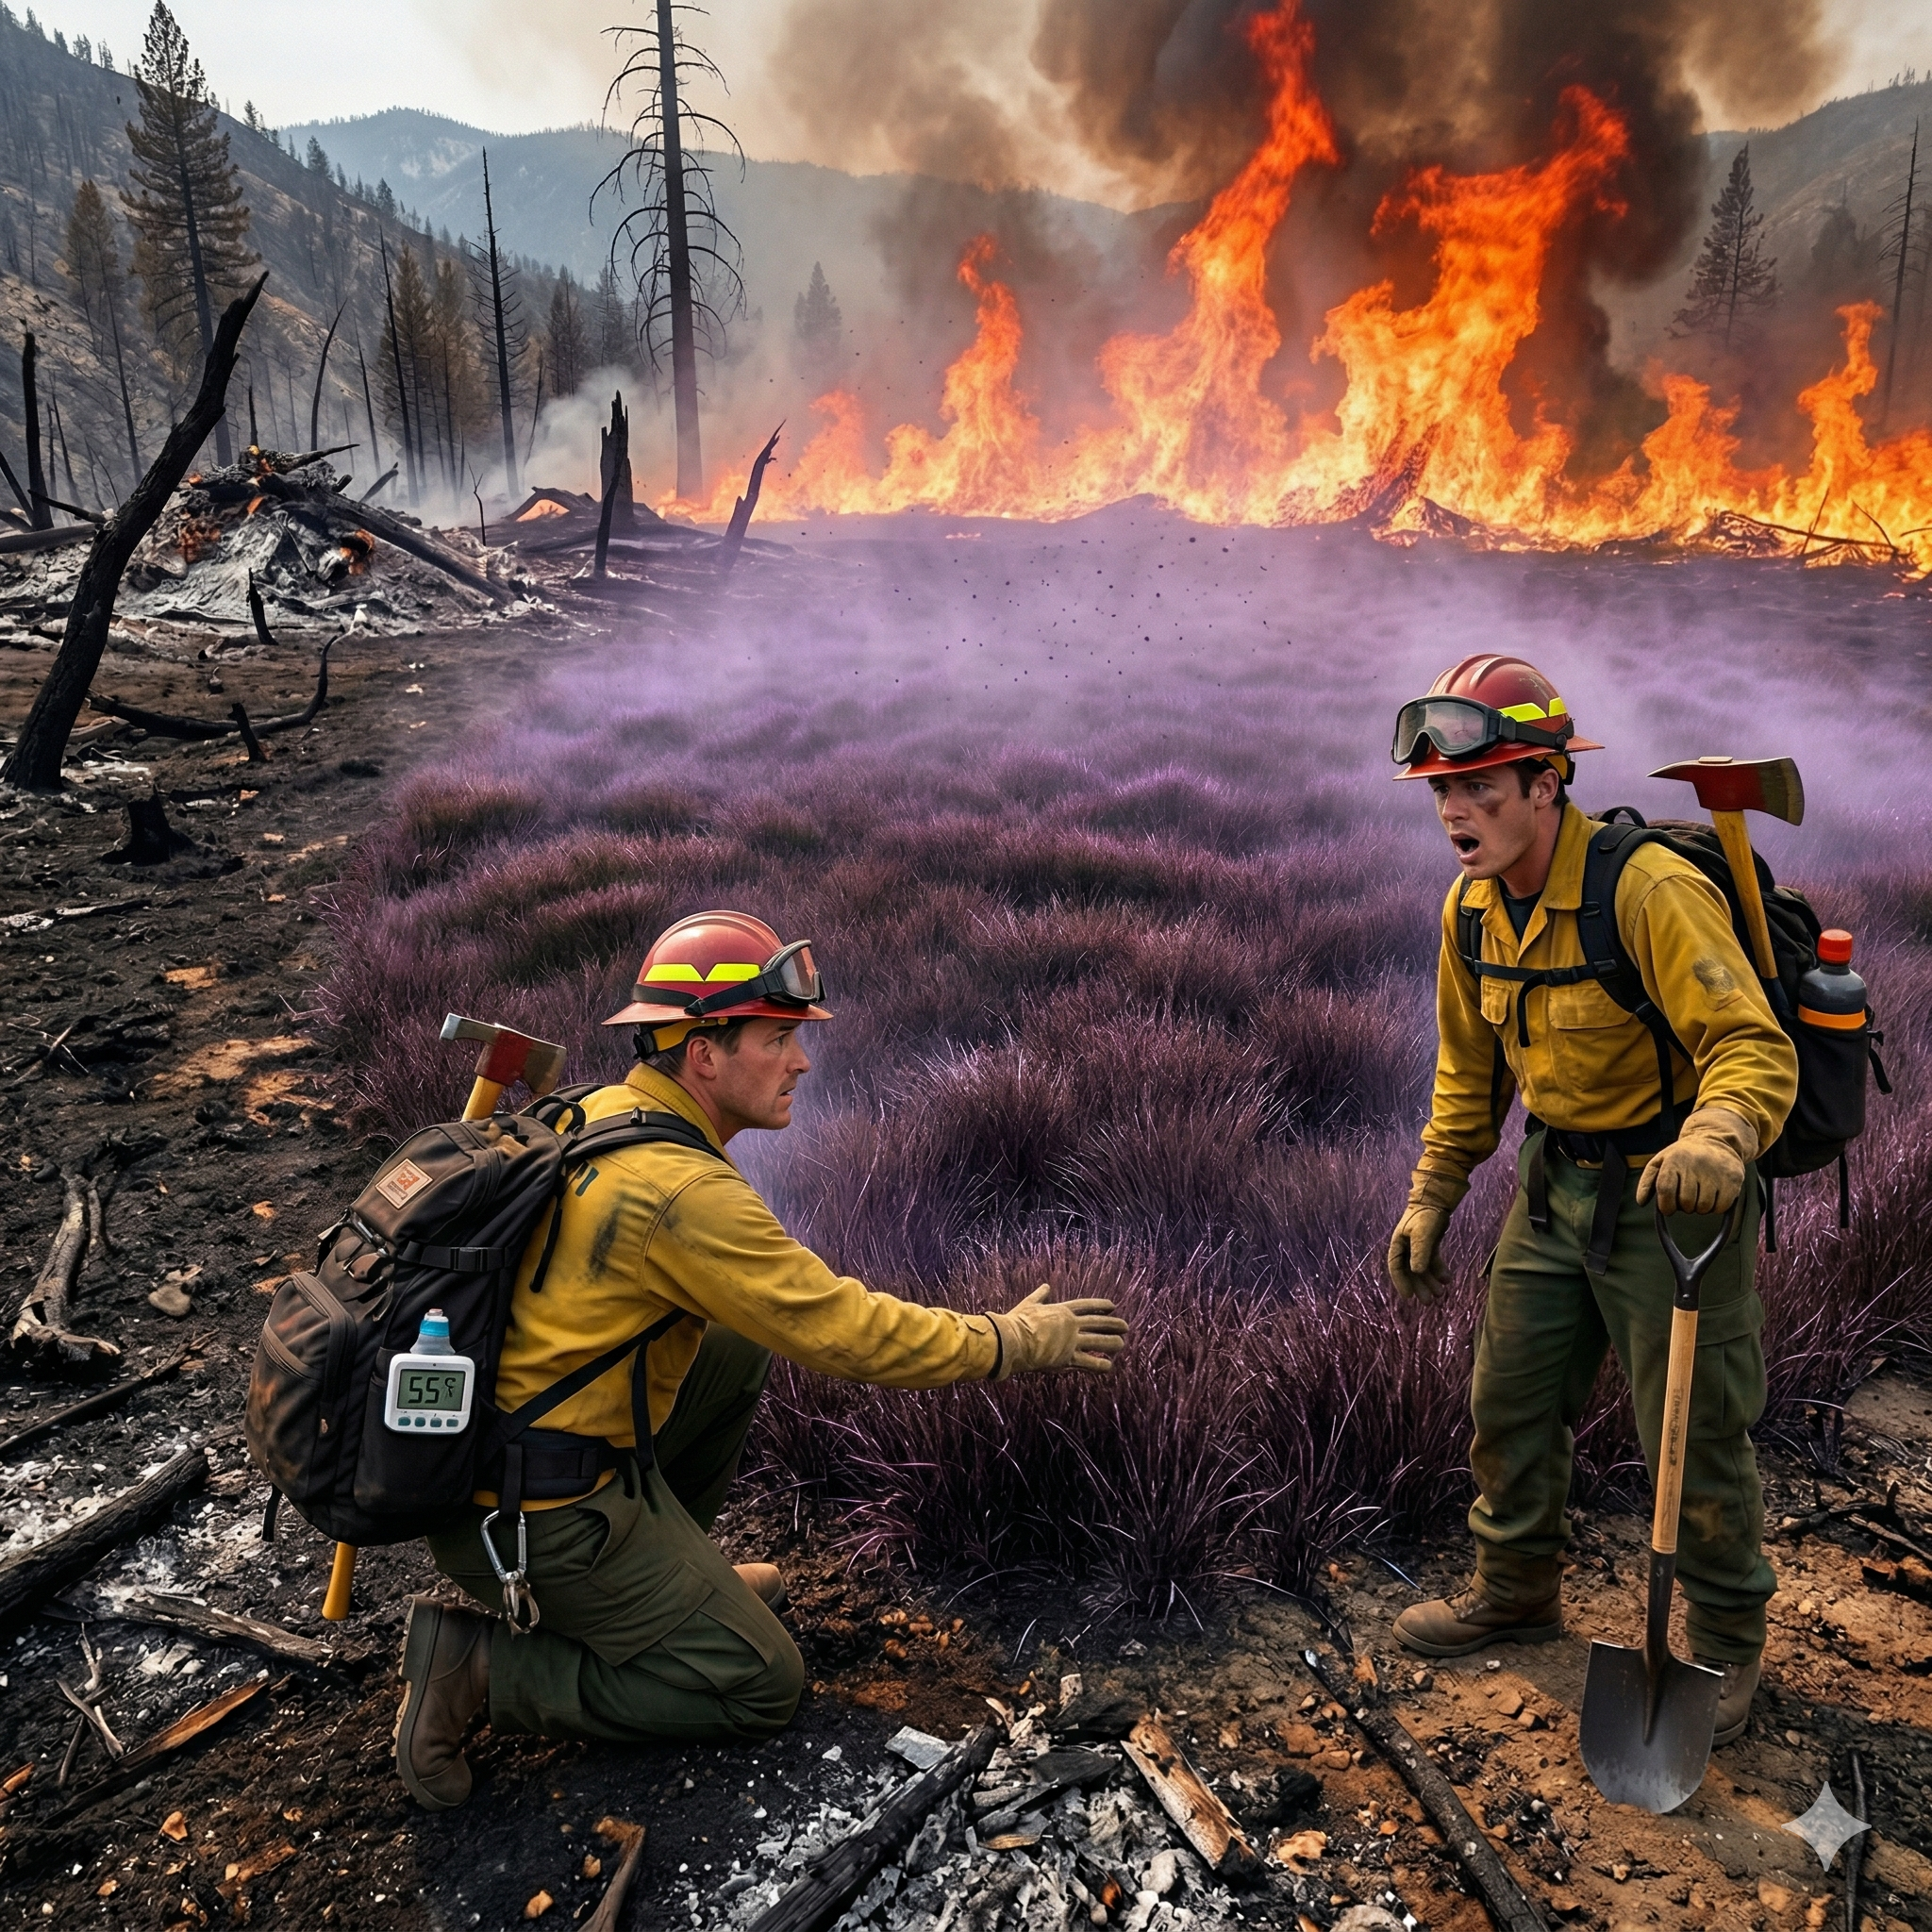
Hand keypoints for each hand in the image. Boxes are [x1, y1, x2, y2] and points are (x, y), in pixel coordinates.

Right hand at [990, 1285, 1127, 1379]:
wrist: (1012, 1340)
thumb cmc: (1017, 1321)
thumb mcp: (1029, 1304)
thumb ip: (1039, 1296)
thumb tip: (1045, 1286)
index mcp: (1061, 1310)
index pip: (1086, 1305)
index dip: (1101, 1305)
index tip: (1112, 1306)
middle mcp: (1070, 1324)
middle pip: (1098, 1322)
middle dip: (1113, 1324)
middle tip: (1126, 1326)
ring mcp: (1071, 1341)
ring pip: (1099, 1341)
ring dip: (1112, 1343)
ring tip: (1122, 1344)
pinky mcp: (1068, 1358)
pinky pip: (1089, 1362)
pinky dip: (1100, 1365)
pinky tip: (1109, 1366)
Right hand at [1387, 1206, 1451, 1304]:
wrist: (1437, 1199)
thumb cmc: (1426, 1215)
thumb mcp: (1422, 1234)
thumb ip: (1419, 1252)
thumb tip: (1416, 1272)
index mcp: (1398, 1244)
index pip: (1396, 1267)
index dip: (1401, 1282)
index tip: (1409, 1297)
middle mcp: (1406, 1247)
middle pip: (1410, 1271)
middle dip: (1419, 1286)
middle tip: (1427, 1302)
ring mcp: (1418, 1246)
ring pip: (1422, 1269)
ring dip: (1430, 1281)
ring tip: (1440, 1294)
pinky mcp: (1429, 1245)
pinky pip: (1432, 1262)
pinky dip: (1438, 1271)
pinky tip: (1447, 1279)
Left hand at [1637, 1105, 1755, 1216]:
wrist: (1717, 1141)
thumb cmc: (1684, 1156)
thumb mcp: (1661, 1161)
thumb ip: (1647, 1181)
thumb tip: (1641, 1202)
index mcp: (1674, 1159)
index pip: (1665, 1189)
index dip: (1665, 1205)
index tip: (1668, 1209)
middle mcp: (1695, 1164)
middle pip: (1686, 1202)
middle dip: (1684, 1206)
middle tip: (1687, 1198)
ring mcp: (1715, 1172)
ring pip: (1703, 1207)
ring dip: (1700, 1208)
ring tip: (1700, 1195)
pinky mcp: (1733, 1179)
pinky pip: (1721, 1207)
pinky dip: (1716, 1208)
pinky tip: (1713, 1195)